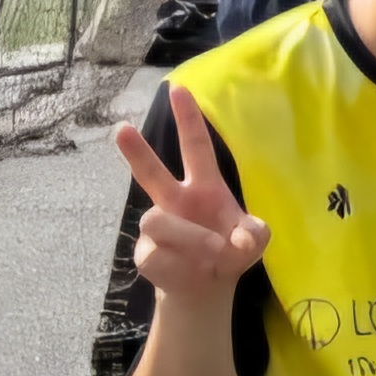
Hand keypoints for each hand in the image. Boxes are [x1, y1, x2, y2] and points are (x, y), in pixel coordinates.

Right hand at [113, 95, 268, 301]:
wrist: (207, 286)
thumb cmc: (229, 250)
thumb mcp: (252, 242)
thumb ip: (254, 235)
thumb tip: (239, 238)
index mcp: (204, 187)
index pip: (195, 147)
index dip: (189, 119)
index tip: (178, 89)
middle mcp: (175, 200)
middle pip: (151, 173)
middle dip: (137, 151)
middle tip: (121, 128)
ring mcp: (158, 226)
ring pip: (159, 220)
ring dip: (191, 239)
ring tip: (213, 253)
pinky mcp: (146, 252)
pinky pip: (158, 254)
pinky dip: (182, 266)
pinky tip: (189, 271)